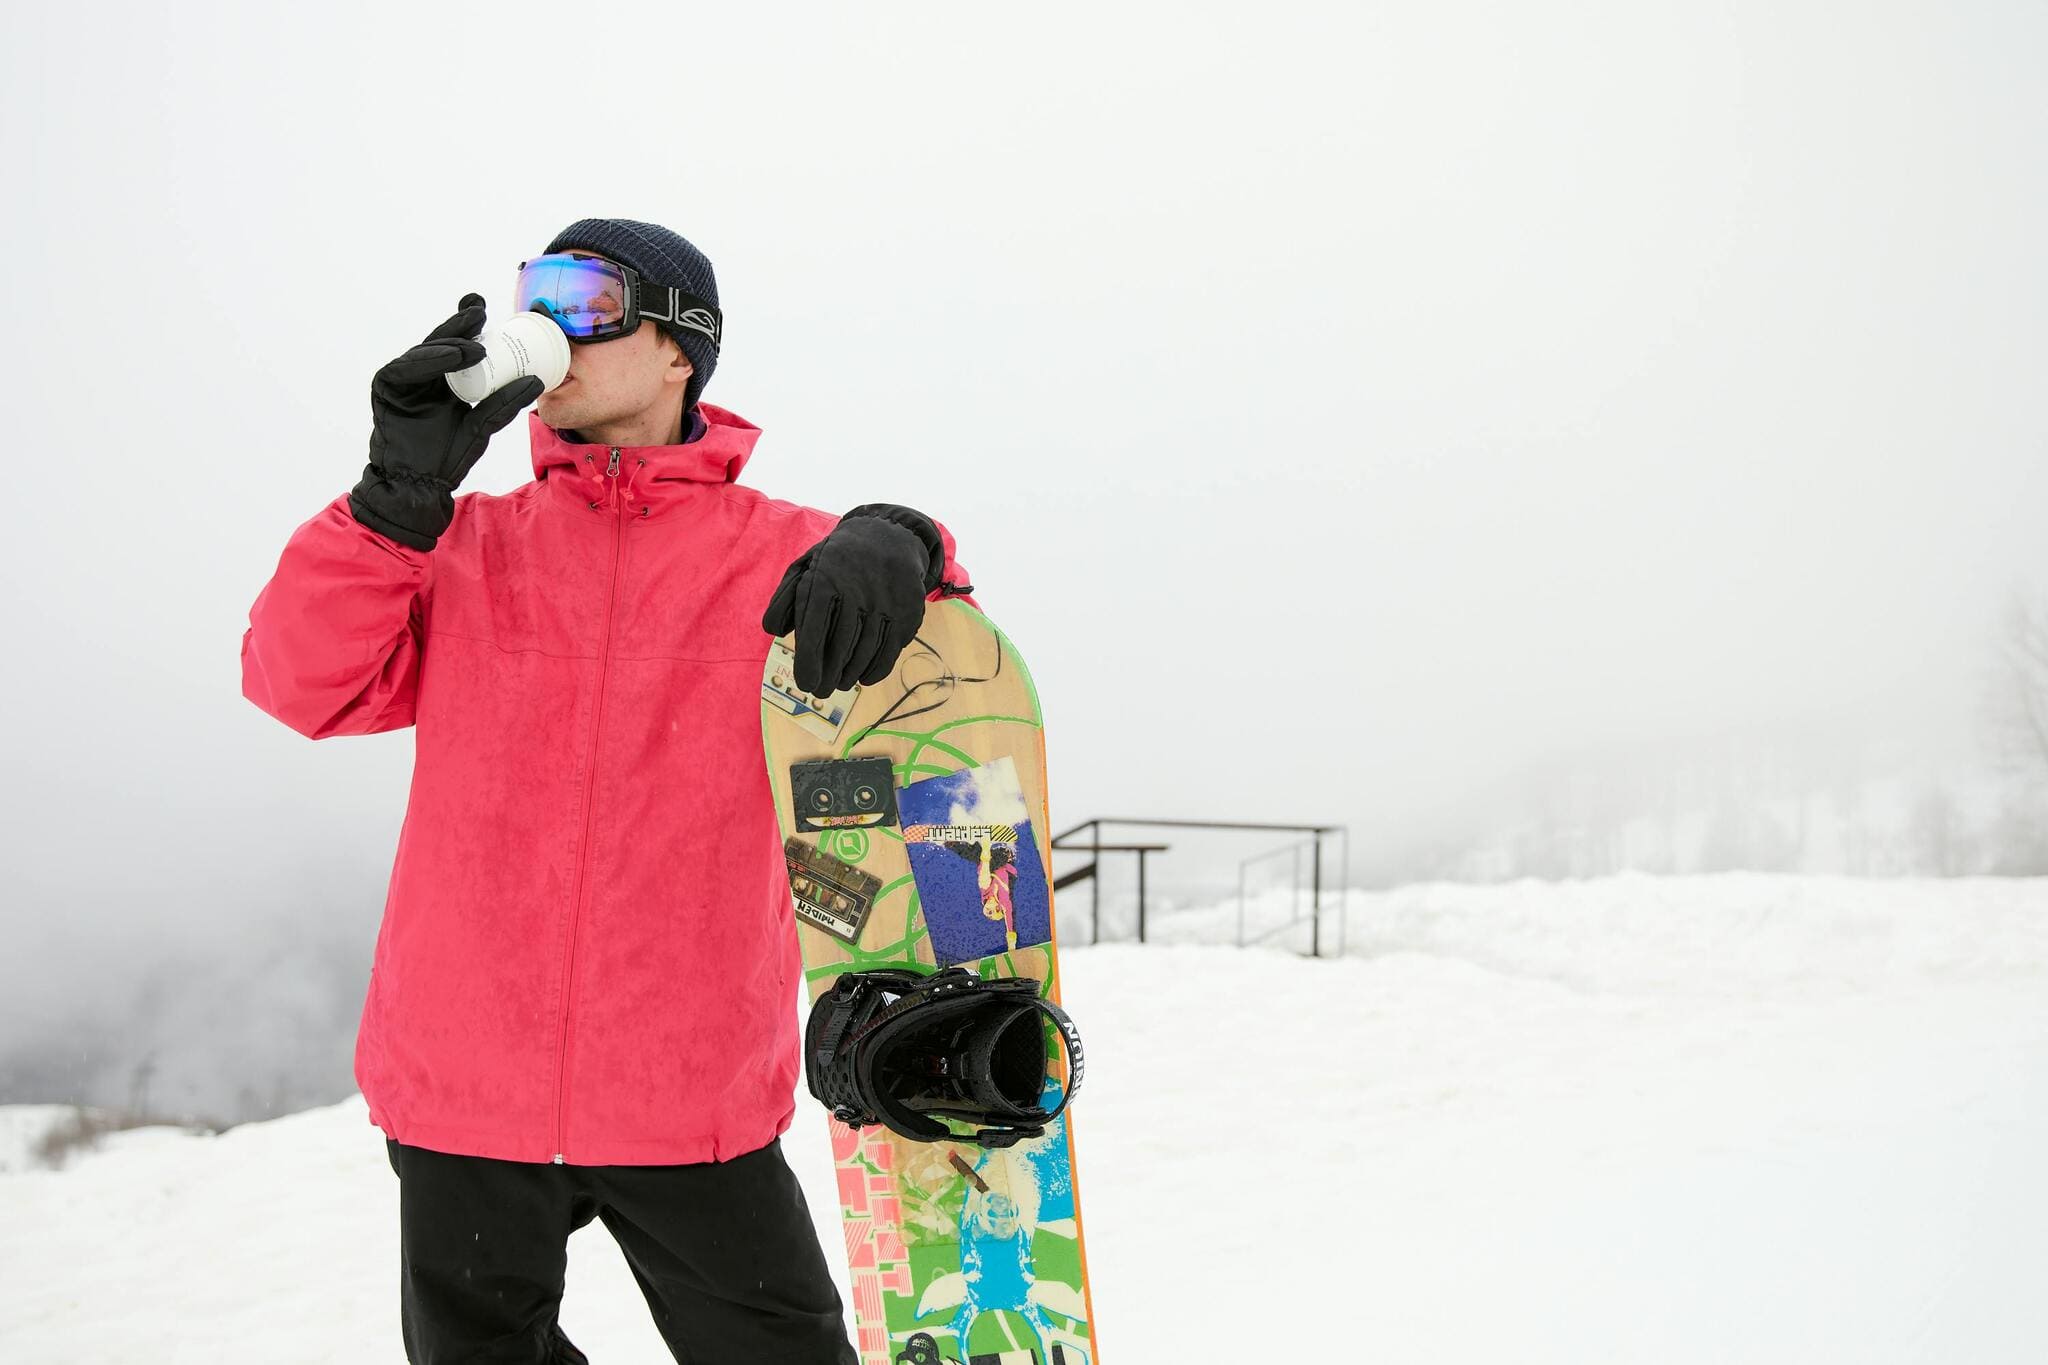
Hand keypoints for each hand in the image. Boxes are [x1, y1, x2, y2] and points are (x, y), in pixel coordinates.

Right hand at [348, 294, 543, 551]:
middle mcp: (424, 375)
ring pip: (426, 351)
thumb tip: (536, 380)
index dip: (470, 325)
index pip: (459, 347)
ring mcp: (404, 380)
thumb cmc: (448, 456)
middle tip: (480, 309)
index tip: (490, 309)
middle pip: (442, 342)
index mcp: (445, 379)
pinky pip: (405, 368)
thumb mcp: (482, 425)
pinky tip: (451, 356)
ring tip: (475, 345)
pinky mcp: (386, 388)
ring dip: (449, 344)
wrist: (420, 486)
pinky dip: (428, 360)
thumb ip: (503, 404)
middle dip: (460, 323)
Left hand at [761, 506, 942, 694]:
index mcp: (826, 579)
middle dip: (828, 676)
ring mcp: (885, 603)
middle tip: (820, 691)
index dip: (809, 661)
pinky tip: (863, 677)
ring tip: (839, 684)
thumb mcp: (806, 567)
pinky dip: (876, 670)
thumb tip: (772, 630)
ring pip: (866, 652)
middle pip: (841, 646)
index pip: (815, 628)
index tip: (805, 684)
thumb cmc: (837, 561)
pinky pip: (890, 650)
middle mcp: (857, 591)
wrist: (888, 536)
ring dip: (850, 675)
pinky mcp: (907, 612)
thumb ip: (786, 598)